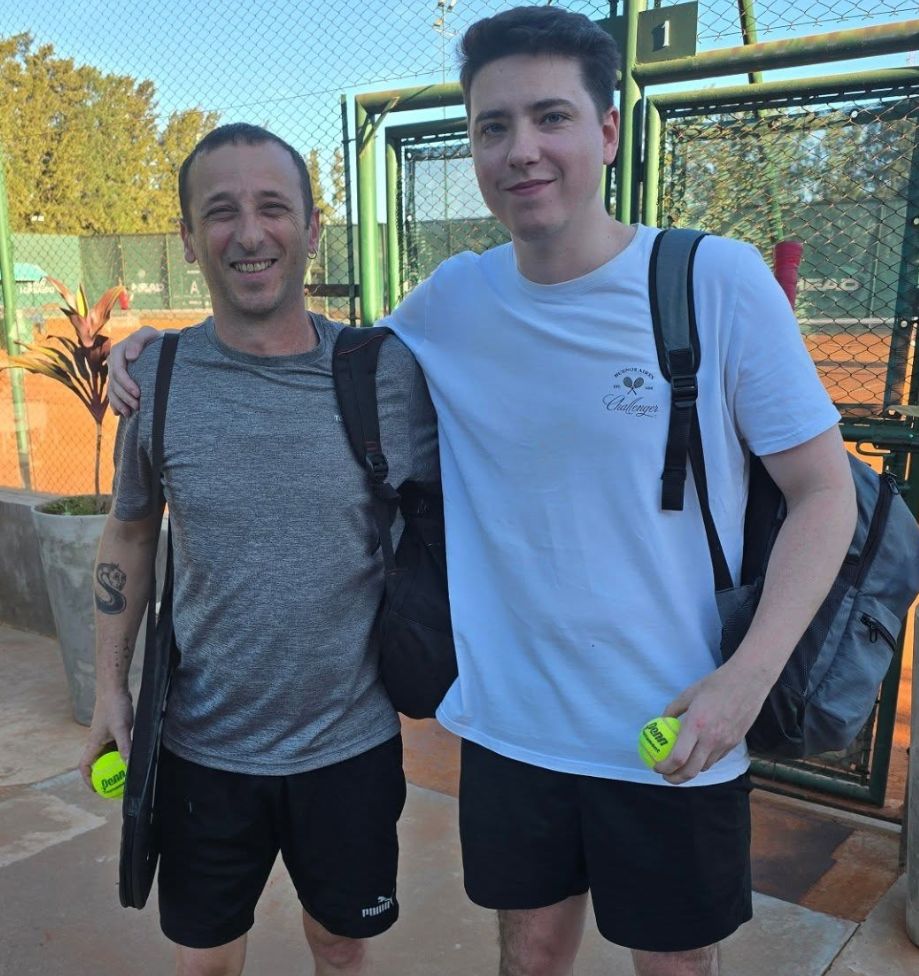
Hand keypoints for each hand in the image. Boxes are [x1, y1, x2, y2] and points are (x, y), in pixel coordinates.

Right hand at [78, 690, 134, 791]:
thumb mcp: (122, 729)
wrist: (113, 687)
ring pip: (107, 753)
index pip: (85, 766)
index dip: (88, 779)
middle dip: (104, 774)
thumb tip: (129, 766)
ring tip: (126, 773)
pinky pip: (116, 744)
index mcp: (93, 743)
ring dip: (114, 763)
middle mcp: (97, 740)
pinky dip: (121, 751)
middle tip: (116, 785)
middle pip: (97, 762)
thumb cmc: (115, 706)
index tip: (97, 790)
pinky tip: (132, 755)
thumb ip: (125, 747)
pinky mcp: (113, 728)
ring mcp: (105, 734)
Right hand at [108, 326, 160, 415]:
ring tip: (130, 413)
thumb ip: (138, 340)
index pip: (118, 371)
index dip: (126, 384)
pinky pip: (113, 394)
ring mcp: (115, 373)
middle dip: (124, 396)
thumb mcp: (148, 334)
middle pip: (114, 383)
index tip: (138, 393)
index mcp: (118, 351)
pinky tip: (121, 413)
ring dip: (119, 403)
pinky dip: (116, 405)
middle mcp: (114, 363)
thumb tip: (130, 357)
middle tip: (138, 406)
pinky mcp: (119, 381)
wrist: (160, 345)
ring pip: (112, 391)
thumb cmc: (156, 339)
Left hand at [653, 658, 767, 784]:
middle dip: (675, 778)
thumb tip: (661, 721)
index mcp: (696, 725)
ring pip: (704, 767)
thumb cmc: (716, 684)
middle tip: (666, 776)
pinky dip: (704, 762)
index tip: (656, 766)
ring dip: (690, 771)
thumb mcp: (688, 694)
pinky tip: (698, 755)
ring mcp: (725, 743)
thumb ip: (673, 709)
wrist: (748, 682)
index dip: (664, 767)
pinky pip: (716, 759)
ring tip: (680, 767)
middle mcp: (711, 738)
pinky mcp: (735, 743)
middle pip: (691, 771)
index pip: (678, 758)